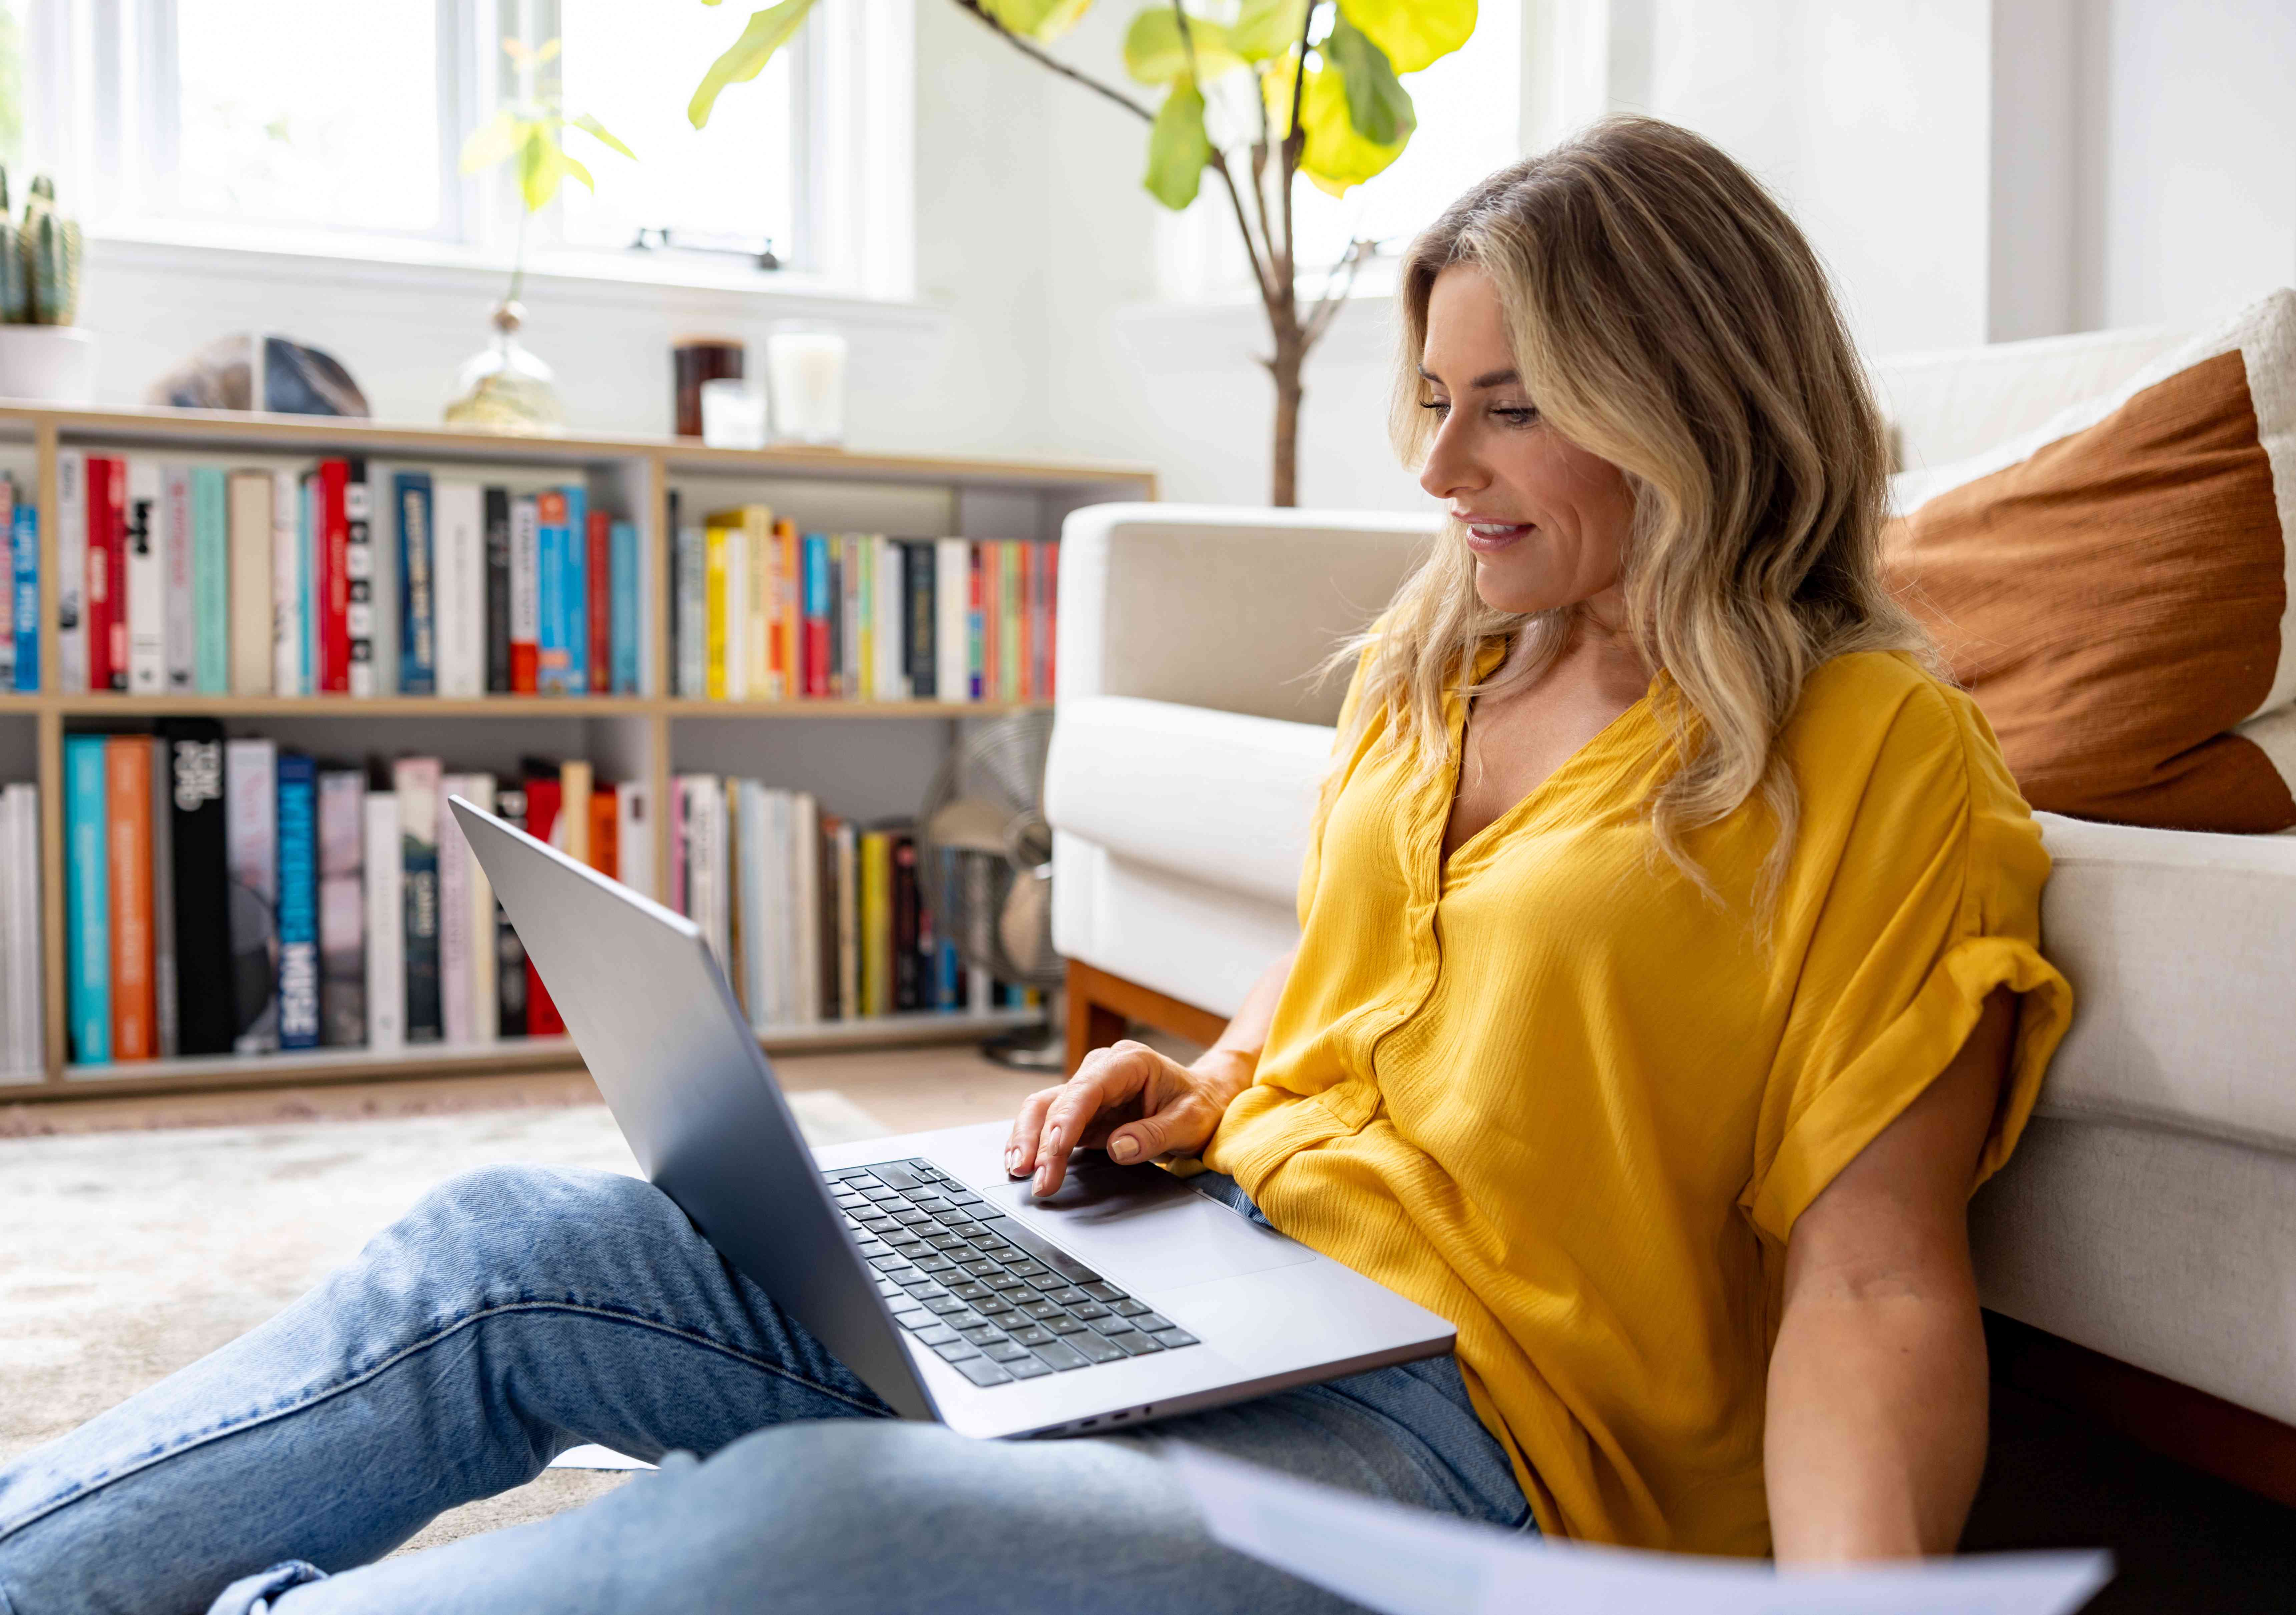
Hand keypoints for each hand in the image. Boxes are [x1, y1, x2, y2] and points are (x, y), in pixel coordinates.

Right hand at [1005, 1041, 1253, 1196]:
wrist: (1204, 1098)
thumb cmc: (1199, 1104)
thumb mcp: (1190, 1121)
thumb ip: (1155, 1134)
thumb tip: (1118, 1148)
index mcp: (1128, 1062)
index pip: (1087, 1088)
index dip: (1066, 1119)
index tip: (1055, 1148)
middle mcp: (1101, 1070)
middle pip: (1057, 1100)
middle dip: (1041, 1140)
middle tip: (1036, 1177)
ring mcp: (1089, 1089)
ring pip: (1044, 1108)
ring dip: (1028, 1140)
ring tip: (1019, 1172)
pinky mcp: (1083, 1111)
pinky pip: (1051, 1123)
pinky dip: (1035, 1143)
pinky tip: (1024, 1164)